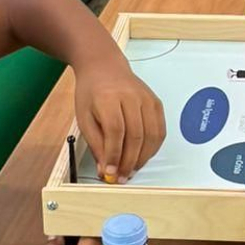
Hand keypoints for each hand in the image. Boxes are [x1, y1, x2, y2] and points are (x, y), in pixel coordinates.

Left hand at [75, 58, 165, 182]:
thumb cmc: (91, 92)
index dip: (114, 155)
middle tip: (122, 178)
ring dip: (142, 158)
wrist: (104, 67)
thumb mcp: (84, 117)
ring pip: (151, 135)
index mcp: (109, 98)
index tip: (110, 173)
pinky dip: (153, 148)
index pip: (115, 131)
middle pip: (136, 135)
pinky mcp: (156, 102)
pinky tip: (142, 156)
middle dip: (129, 161)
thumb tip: (105, 169)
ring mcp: (146, 98)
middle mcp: (131, 96)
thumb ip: (95, 143)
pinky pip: (159, 130)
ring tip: (132, 170)